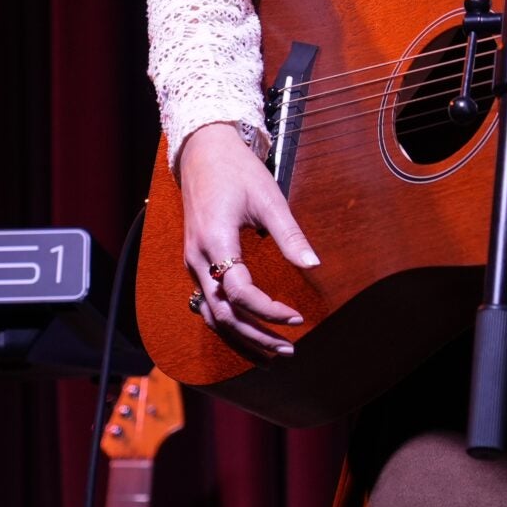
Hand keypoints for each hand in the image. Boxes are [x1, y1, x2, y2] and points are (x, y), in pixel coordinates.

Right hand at [175, 122, 320, 358]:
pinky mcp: (195, 262)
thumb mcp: (269, 199)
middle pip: (221, 314)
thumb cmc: (237, 171)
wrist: (202, 152)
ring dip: (240, 336)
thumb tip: (314, 266)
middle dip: (254, 337)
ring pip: (211, 314)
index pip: (239, 292)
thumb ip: (290, 235)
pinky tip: (249, 333)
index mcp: (215, 242)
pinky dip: (228, 323)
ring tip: (271, 354)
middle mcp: (197, 259)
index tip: (296, 317)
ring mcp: (192, 262)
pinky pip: (208, 303)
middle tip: (287, 350)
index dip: (268, 310)